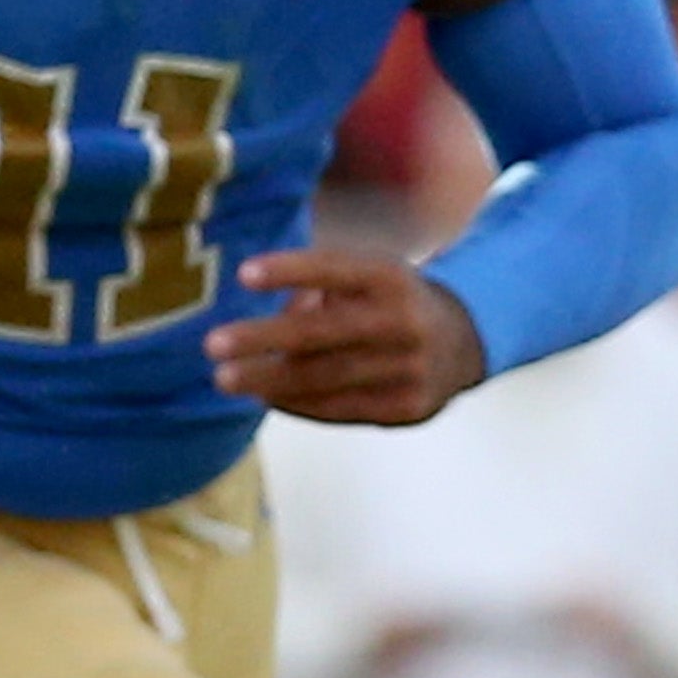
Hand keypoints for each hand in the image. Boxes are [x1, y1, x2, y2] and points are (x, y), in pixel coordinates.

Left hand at [209, 249, 487, 425]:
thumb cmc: (389, 302)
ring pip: (327, 378)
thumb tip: (264, 330)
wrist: (464, 344)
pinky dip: (298, 404)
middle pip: (324, 333)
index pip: (336, 269)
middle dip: (265, 339)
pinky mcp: (407, 408)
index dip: (291, 270)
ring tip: (225, 378)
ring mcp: (409, 369)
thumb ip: (319, 291)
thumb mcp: (366, 277)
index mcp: (392, 277)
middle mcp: (405, 321)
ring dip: (269, 380)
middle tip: (213, 345)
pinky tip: (268, 397)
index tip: (244, 275)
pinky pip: (341, 409)